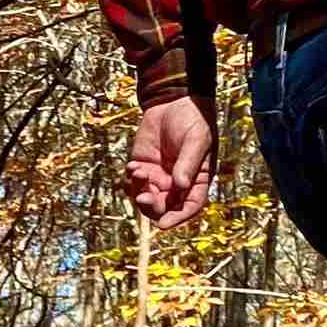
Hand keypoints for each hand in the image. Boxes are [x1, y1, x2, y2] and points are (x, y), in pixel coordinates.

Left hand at [126, 99, 215, 229]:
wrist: (174, 101)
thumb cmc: (193, 119)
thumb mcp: (196, 140)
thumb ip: (187, 163)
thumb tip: (180, 186)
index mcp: (196, 181)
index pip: (189, 207)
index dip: (178, 218)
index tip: (163, 225)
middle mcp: (177, 185)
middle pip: (163, 208)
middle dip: (152, 207)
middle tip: (144, 197)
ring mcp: (158, 178)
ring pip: (145, 199)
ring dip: (138, 190)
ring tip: (138, 170)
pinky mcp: (142, 169)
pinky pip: (132, 185)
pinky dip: (130, 179)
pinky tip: (134, 164)